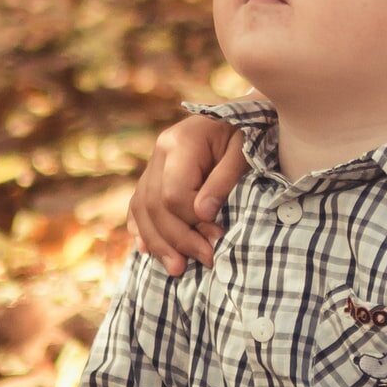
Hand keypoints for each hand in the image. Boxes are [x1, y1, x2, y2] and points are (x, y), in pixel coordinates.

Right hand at [128, 115, 245, 275]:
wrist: (239, 117)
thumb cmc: (248, 133)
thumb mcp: (245, 151)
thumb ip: (224, 180)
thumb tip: (203, 214)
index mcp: (181, 141)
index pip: (175, 194)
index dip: (193, 221)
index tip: (218, 237)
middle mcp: (160, 151)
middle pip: (155, 205)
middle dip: (178, 239)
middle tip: (205, 260)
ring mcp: (153, 162)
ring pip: (142, 209)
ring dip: (158, 243)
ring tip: (177, 268)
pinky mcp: (153, 174)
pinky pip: (138, 206)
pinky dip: (142, 230)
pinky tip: (147, 250)